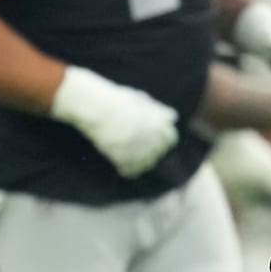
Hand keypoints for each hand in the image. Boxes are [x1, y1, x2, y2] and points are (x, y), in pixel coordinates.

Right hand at [50, 66, 178, 177]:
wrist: (97, 107)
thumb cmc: (117, 100)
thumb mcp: (141, 100)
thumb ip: (159, 111)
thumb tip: (173, 117)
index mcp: (160, 125)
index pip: (171, 139)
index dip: (160, 138)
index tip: (149, 136)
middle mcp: (154, 140)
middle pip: (159, 153)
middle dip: (149, 149)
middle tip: (133, 142)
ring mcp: (140, 152)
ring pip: (146, 164)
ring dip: (139, 161)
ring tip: (126, 151)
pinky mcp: (126, 160)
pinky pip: (131, 172)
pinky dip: (126, 169)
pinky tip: (119, 162)